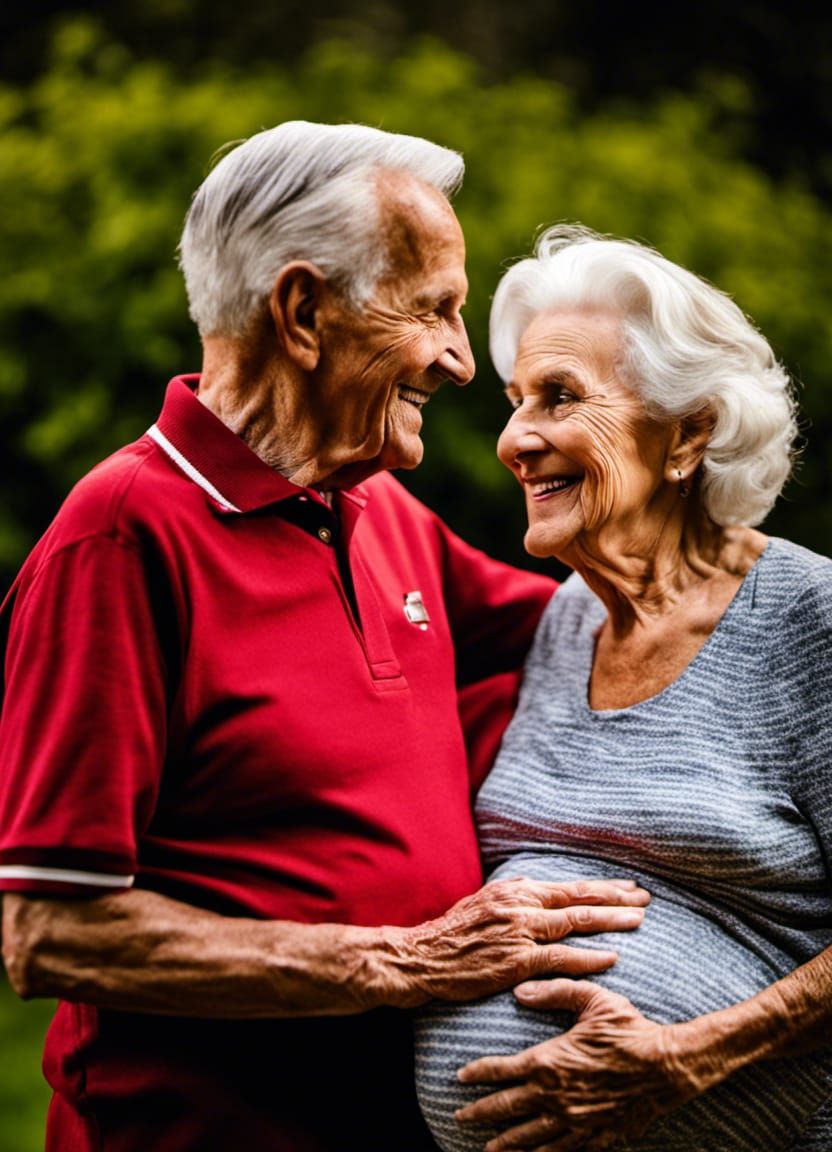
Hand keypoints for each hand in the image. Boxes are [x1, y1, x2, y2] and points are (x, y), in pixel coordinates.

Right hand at [382, 878, 648, 1007]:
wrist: (420, 958)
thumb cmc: (451, 934)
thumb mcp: (482, 903)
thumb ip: (512, 897)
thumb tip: (533, 887)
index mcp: (515, 889)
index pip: (569, 886)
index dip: (602, 887)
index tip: (628, 888)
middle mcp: (520, 904)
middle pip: (579, 898)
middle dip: (616, 898)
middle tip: (646, 899)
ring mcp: (519, 932)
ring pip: (575, 922)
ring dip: (611, 920)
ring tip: (639, 920)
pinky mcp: (515, 961)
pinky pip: (560, 957)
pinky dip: (589, 956)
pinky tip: (612, 957)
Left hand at [456, 979, 693, 1150]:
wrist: (667, 1067)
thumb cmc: (629, 1029)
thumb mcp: (592, 999)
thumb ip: (554, 991)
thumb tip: (519, 992)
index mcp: (549, 1061)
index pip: (501, 1070)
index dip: (478, 1074)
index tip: (460, 1077)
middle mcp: (555, 1096)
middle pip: (507, 1109)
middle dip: (480, 1113)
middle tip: (459, 1117)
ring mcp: (574, 1121)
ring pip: (529, 1138)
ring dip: (505, 1144)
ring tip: (487, 1150)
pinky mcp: (595, 1137)